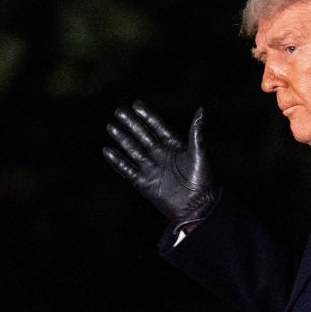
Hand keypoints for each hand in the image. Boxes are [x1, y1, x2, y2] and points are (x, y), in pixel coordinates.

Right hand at [104, 100, 217, 233]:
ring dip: (122, 138)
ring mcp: (152, 169)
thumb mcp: (200, 154)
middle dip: (131, 123)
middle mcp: (161, 155)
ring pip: (133, 150)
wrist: (197, 208)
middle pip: (143, 136)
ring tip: (111, 126)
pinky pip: (127, 170)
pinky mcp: (144, 183)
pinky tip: (107, 150)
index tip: (137, 104)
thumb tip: (201, 109)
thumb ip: (197, 132)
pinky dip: (117, 161)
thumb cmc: (203, 181)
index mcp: (175, 146)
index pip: (158, 127)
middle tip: (119, 110)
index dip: (148, 116)